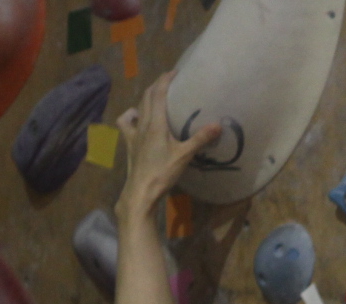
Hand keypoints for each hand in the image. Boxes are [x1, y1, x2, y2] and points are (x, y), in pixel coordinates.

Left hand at [115, 73, 218, 215]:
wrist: (141, 190)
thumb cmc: (163, 172)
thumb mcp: (184, 155)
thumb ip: (200, 139)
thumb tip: (218, 125)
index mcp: (155, 123)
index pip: (158, 93)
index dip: (166, 80)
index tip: (175, 72)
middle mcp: (143, 123)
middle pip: (147, 96)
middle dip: (158, 85)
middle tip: (170, 80)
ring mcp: (133, 132)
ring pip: (138, 106)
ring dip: (147, 97)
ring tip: (157, 95)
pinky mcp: (129, 142)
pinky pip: (126, 122)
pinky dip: (131, 114)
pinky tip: (136, 116)